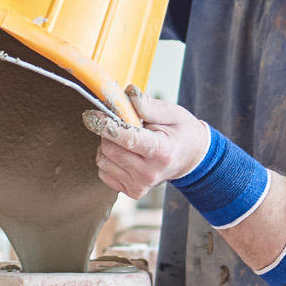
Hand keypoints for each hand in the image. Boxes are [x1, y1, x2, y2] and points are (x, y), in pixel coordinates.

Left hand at [83, 86, 211, 198]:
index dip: (107, 126)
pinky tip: (124, 153)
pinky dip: (109, 160)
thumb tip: (127, 94)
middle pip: (110, 149)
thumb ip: (148, 105)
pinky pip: (104, 172)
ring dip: (107, 145)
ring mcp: (140, 185)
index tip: (94, 114)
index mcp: (162, 152)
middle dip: (109, 132)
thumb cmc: (182, 133)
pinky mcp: (132, 191)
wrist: (191, 159)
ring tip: (125, 139)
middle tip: (121, 124)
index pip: (128, 139)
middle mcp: (149, 173)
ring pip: (103, 161)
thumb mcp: (171, 113)